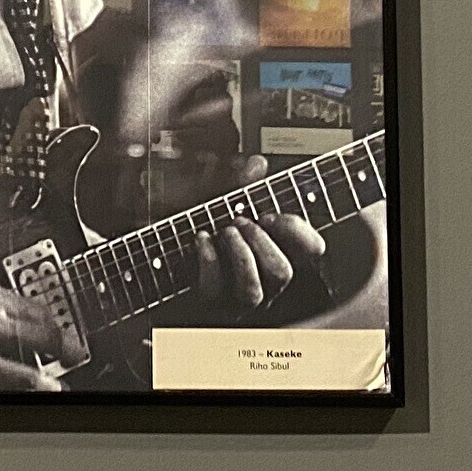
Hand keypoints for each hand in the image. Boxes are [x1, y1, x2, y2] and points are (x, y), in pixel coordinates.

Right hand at [0, 266, 66, 390]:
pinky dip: (1, 395)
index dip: (60, 325)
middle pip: (39, 345)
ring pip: (18, 377)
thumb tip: (8, 301)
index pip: (40, 314)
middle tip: (73, 357)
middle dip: (62, 352)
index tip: (67, 331)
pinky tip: (8, 398)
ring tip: (54, 387)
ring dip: (40, 383)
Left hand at [195, 155, 324, 314]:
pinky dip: (207, 259)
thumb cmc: (197, 231)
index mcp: (275, 257)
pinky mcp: (205, 307)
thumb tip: (257, 164)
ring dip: (238, 254)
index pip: (311, 251)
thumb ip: (238, 185)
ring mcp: (234, 301)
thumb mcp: (217, 203)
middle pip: (282, 273)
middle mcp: (262, 284)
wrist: (160, 261)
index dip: (297, 230)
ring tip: (224, 231)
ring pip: (252, 292)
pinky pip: (214, 290)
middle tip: (240, 221)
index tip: (269, 214)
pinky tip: (201, 239)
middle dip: (260, 240)